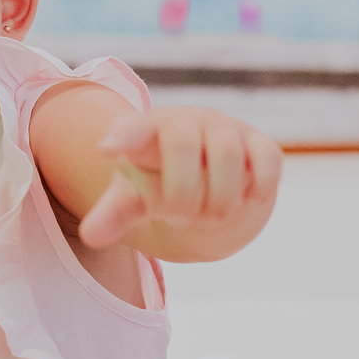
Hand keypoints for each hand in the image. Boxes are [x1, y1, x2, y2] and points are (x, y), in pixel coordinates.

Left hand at [78, 107, 281, 258]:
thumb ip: (115, 213)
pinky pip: (267, 162)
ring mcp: (226, 130)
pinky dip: (257, 189)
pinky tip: (245, 202)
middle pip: (183, 144)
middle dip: (181, 193)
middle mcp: (187, 123)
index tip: (106, 148)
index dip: (123, 136)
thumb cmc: (163, 182)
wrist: (210, 173)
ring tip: (209, 214)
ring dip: (217, 199)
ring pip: (227, 156)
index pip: (133, 128)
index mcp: (148, 133)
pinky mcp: (261, 144)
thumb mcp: (135, 197)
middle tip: (179, 216)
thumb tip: (91, 236)